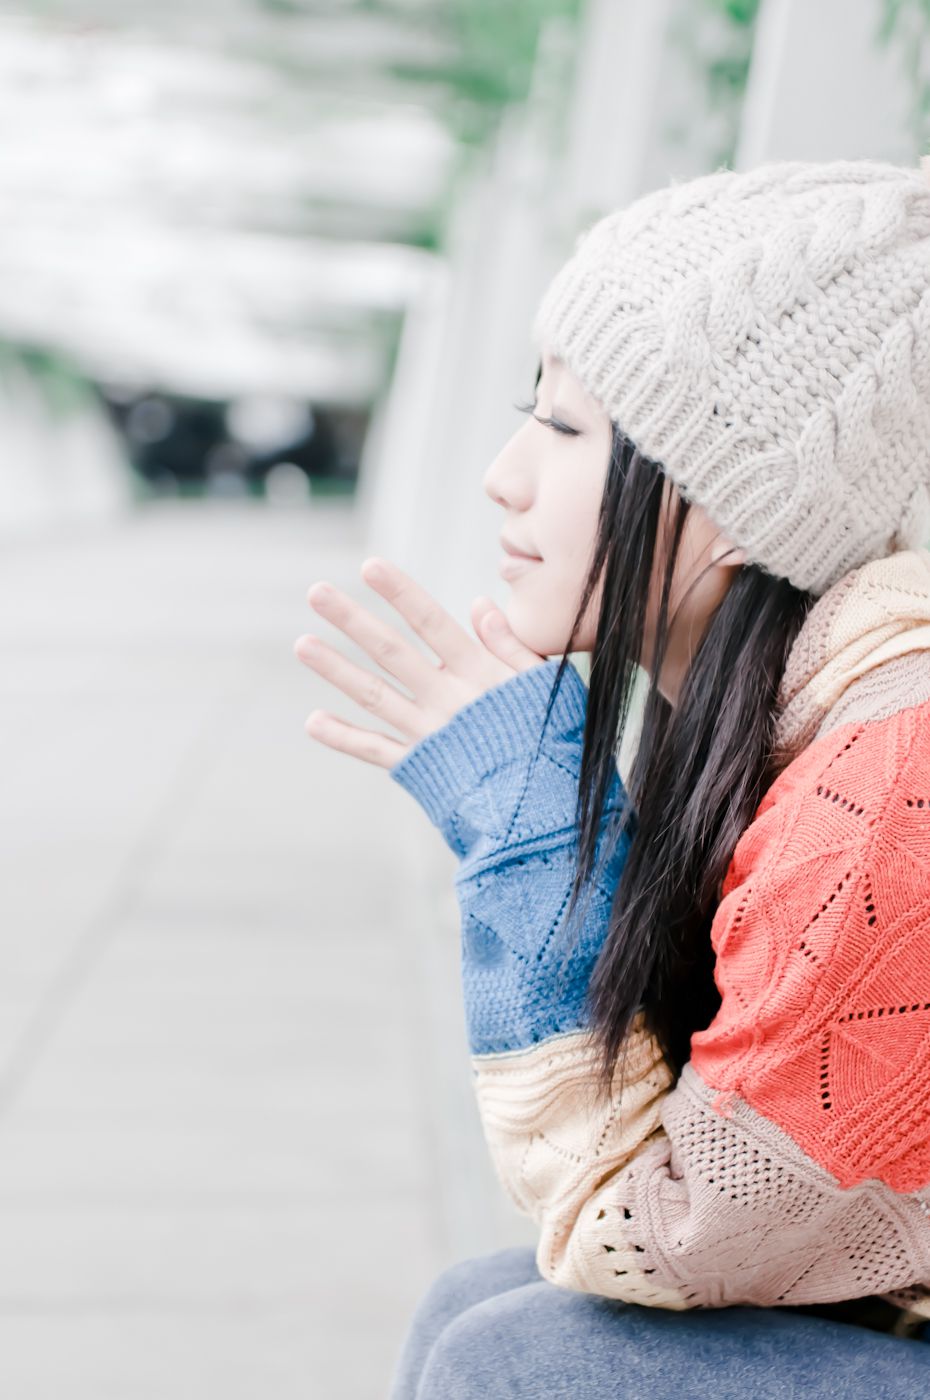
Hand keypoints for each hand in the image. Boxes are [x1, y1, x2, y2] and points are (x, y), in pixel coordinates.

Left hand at [294, 557, 544, 767]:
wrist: (545, 804)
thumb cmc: (552, 738)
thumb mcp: (543, 685)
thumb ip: (511, 645)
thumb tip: (479, 603)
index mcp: (478, 674)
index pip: (432, 623)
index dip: (400, 593)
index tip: (370, 566)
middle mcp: (446, 699)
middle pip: (391, 652)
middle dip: (352, 620)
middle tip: (316, 592)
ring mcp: (429, 733)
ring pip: (374, 694)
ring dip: (336, 669)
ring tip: (301, 644)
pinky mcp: (421, 767)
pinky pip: (376, 750)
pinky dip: (343, 737)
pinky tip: (312, 721)